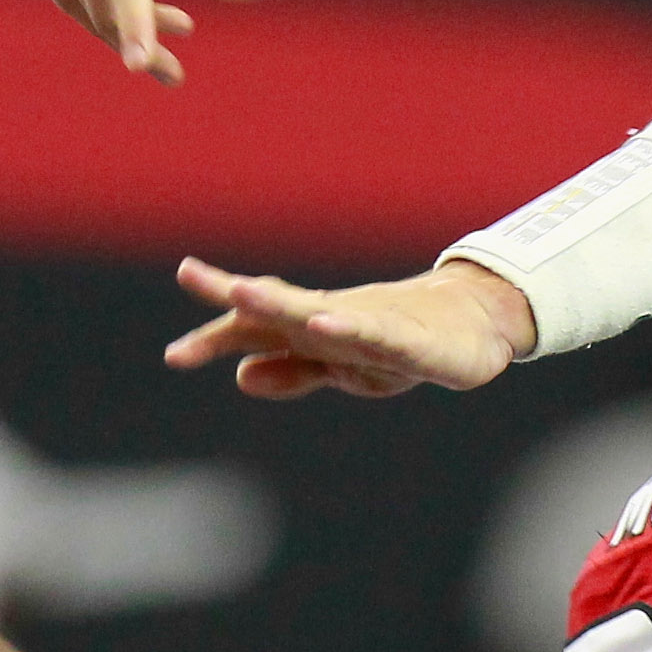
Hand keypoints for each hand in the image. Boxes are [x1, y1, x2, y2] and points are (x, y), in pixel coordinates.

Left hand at [166, 257, 535, 397]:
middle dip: (238, 298)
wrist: (476, 323)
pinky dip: (349, 329)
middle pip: (281, 309)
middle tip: (190, 275)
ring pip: (322, 313)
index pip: (260, 331)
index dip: (217, 338)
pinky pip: (377, 336)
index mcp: (317, 331)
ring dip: (283, 302)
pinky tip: (325, 325)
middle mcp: (340, 320)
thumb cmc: (404, 344)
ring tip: (244, 293)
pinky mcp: (413, 342)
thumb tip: (242, 377)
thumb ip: (294, 372)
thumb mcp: (344, 370)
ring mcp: (375, 326)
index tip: (175, 354)